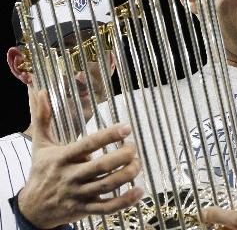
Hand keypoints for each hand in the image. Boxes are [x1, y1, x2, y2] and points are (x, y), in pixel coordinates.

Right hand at [19, 89, 142, 228]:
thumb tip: (40, 92)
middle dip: (122, 156)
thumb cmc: (41, 172)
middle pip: (101, 167)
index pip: (88, 144)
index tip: (126, 127)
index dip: (108, 135)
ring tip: (138, 164)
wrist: (32, 208)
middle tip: (134, 147)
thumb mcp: (40, 145)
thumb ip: (42, 118)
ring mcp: (79, 194)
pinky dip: (125, 201)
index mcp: (63, 158)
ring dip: (127, 175)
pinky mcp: (85, 209)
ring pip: (107, 186)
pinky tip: (139, 191)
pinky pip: (107, 208)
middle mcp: (71, 176)